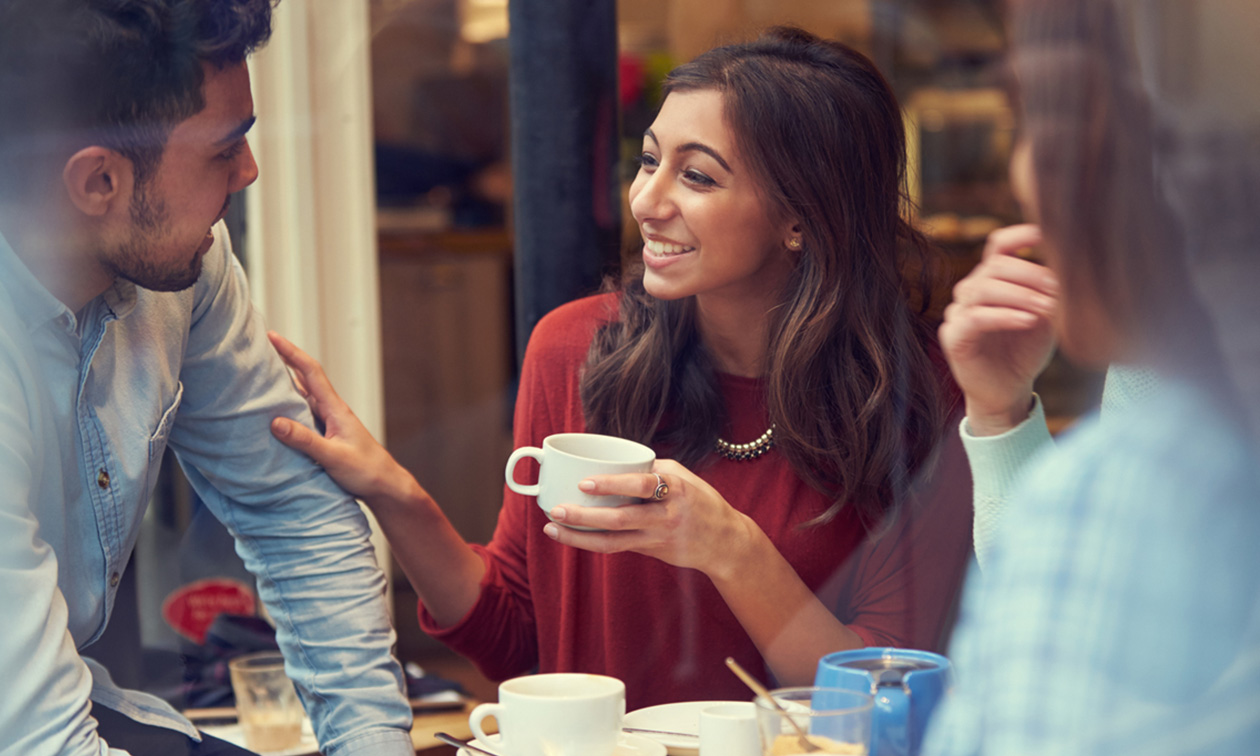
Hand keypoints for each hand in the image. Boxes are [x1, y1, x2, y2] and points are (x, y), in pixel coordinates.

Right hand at [267, 331, 415, 505]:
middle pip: (304, 378)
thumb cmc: (366, 470)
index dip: (290, 352)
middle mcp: (331, 410)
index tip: (272, 336)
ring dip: (283, 385)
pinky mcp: (327, 434)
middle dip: (283, 361)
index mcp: (335, 409)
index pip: (310, 372)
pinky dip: (288, 407)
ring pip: (302, 396)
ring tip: (259, 375)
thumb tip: (275, 422)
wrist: (385, 485)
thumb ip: (305, 440)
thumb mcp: (333, 456)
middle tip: (259, 349)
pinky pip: (303, 414)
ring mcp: (329, 422)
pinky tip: (275, 411)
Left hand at [541, 459, 758, 579]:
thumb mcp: (683, 477)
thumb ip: (651, 470)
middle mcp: (666, 516)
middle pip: (620, 519)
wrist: (725, 542)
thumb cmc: (701, 501)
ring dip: (579, 536)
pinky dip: (591, 542)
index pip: (641, 486)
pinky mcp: (651, 552)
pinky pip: (617, 547)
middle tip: (557, 509)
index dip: (611, 485)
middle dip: (584, 516)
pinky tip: (571, 536)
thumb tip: (615, 462)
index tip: (584, 482)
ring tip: (553, 528)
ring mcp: (657, 538)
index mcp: (675, 490)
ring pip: (612, 542)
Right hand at [939, 224, 1058, 435]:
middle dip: (1030, 274)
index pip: (999, 245)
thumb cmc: (1025, 352)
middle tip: (1059, 287)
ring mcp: (958, 312)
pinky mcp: (953, 336)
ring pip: (984, 289)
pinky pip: (976, 318)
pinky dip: (1005, 316)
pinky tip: (1028, 320)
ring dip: (1020, 295)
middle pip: (994, 266)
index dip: (1021, 235)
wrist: (1008, 392)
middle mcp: (970, 290)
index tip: (1048, 235)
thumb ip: (1049, 292)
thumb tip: (1069, 267)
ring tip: (1047, 307)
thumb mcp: (1045, 316)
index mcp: (991, 279)